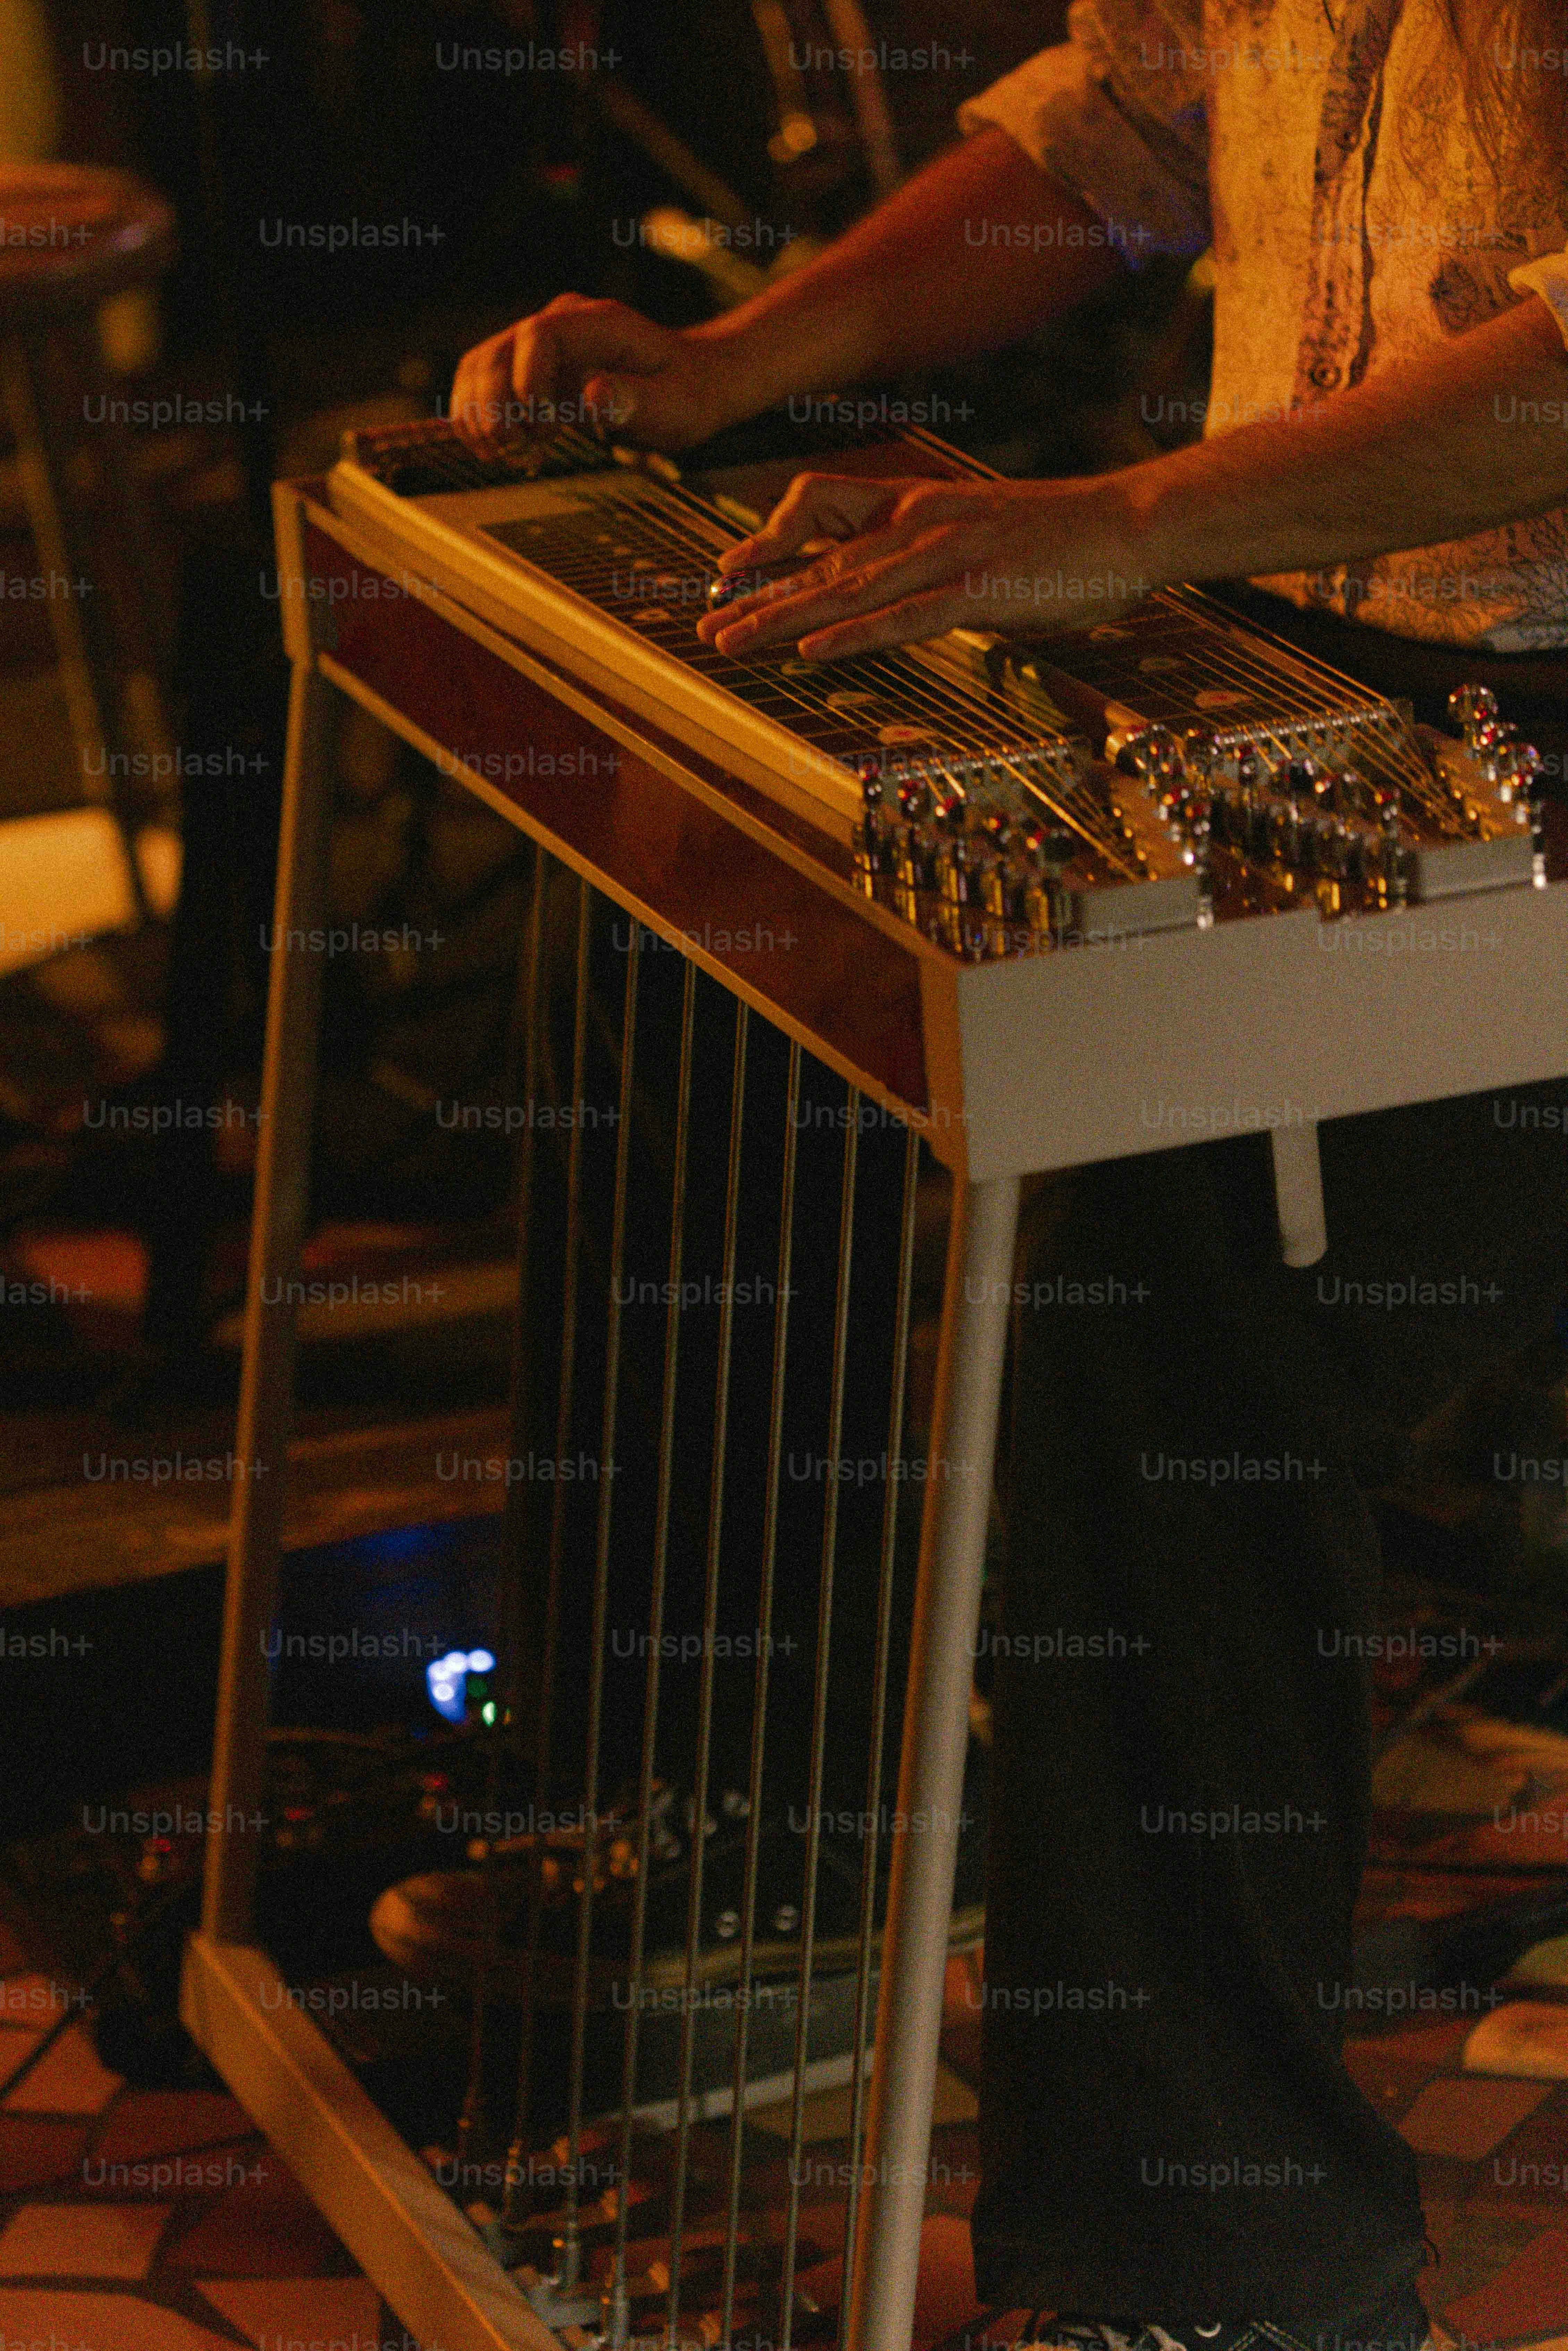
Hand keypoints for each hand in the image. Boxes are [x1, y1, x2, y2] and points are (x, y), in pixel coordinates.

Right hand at [449, 295, 741, 458]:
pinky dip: (478, 422)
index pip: (537, 335)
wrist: (687, 385)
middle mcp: (558, 325)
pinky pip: (481, 388)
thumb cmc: (684, 395)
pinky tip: (502, 451)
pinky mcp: (525, 371)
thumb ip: (635, 398)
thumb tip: (593, 394)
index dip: (527, 381)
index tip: (544, 426)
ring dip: (481, 419)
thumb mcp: (675, 404)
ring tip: (515, 455)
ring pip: (478, 370)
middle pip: (495, 354)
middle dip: (496, 410)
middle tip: (523, 453)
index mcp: (596, 324)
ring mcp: (536, 347)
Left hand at [694, 471, 1160, 658]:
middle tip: (706, 629)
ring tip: (734, 644)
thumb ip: (932, 559)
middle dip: (759, 599)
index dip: (770, 539)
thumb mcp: (981, 534)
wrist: (1128, 525)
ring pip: (848, 591)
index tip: (729, 570)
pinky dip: (854, 636)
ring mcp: (948, 555)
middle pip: (823, 562)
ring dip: (785, 621)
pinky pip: (904, 618)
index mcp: (919, 503)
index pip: (825, 510)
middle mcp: (921, 523)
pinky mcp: (979, 590)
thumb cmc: (1061, 537)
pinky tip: (813, 652)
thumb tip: (901, 593)